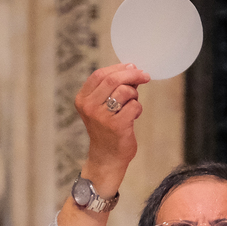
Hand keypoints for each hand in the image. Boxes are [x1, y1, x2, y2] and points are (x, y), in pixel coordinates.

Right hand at [74, 64, 149, 193]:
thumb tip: (133, 69)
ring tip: (132, 104)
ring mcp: (101, 117)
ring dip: (134, 95)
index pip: (100, 74)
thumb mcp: (103, 107)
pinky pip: (134, 106)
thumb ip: (114, 88)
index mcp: (82, 99)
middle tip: (144, 76)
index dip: (118, 68)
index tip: (133, 67)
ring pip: (125, 91)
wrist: (107, 158)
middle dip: (132, 75)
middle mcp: (89, 107)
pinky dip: (138, 108)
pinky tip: (133, 117)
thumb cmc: (108, 130)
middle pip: (112, 80)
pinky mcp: (116, 126)